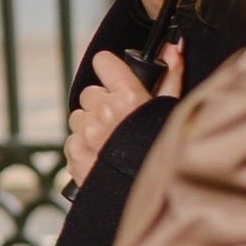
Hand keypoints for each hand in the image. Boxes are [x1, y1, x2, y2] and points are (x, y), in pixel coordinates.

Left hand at [65, 41, 182, 188]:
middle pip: (90, 93)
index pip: (103, 62)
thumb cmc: (165, 152)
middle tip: (121, 122)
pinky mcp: (74, 154)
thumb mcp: (172, 111)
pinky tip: (103, 157)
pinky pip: (72, 140)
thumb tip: (173, 48)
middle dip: (102, 104)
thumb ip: (171, 76)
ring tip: (112, 143)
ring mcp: (86, 134)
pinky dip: (83, 146)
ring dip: (91, 126)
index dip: (110, 70)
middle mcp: (103, 113)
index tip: (115, 79)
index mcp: (128, 98)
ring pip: (79, 117)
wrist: (152, 198)